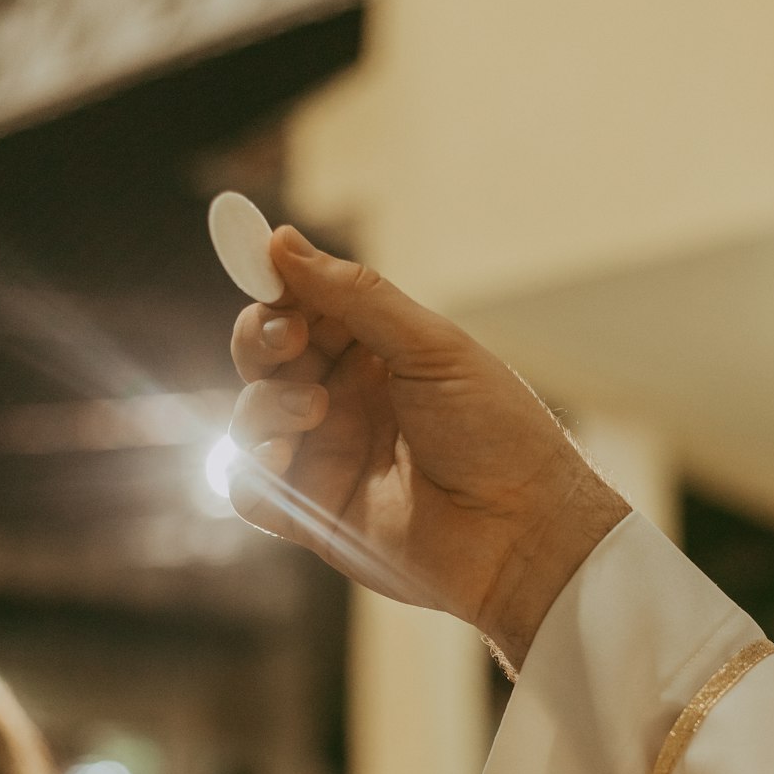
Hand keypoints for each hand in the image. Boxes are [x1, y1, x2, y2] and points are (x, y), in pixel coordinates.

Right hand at [228, 227, 629, 671]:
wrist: (523, 531)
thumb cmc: (497, 434)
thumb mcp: (431, 347)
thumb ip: (354, 296)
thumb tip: (282, 241)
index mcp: (378, 354)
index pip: (303, 307)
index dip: (279, 286)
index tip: (264, 264)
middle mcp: (346, 401)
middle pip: (265, 356)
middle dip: (262, 338)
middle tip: (290, 341)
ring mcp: (328, 458)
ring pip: (252, 415)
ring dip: (266, 402)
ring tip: (314, 411)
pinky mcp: (315, 516)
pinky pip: (251, 491)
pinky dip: (251, 469)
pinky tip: (281, 456)